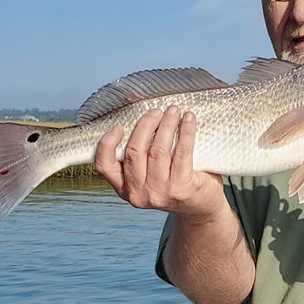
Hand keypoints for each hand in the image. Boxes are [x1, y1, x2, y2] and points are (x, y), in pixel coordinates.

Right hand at [94, 106, 224, 218]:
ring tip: (174, 111)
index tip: (119, 125)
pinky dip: (186, 132)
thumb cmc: (172, 180)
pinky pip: (182, 152)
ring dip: (166, 125)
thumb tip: (131, 96)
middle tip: (156, 111)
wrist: (199, 206)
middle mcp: (138, 194)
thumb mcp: (149, 168)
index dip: (108, 143)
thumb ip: (139, 141)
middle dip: (145, 125)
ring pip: (158, 151)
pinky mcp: (181, 189)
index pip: (104, 166)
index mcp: (124, 188)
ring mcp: (159, 193)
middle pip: (134, 152)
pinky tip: (189, 119)